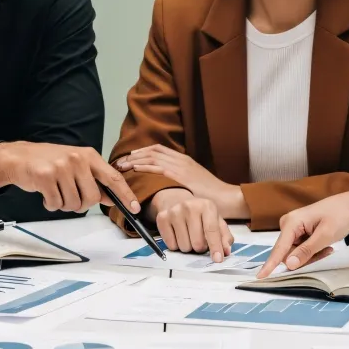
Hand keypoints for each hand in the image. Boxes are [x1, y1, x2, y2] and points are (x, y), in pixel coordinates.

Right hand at [0, 141, 139, 214]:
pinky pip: (56, 204)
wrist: (19, 157)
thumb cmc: (49, 162)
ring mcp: (62, 167)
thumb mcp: (75, 165)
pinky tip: (45, 192)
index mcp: (89, 155)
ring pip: (73, 204)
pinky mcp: (46, 177)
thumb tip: (112, 198)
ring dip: (63, 204)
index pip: (113, 177)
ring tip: (55, 191)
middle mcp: (78, 159)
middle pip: (92, 198)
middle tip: (69, 196)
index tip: (135, 208)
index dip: (125, 194)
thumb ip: (94, 180)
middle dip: (81, 204)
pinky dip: (50, 204)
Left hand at [115, 145, 247, 217]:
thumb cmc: (212, 195)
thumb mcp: (195, 183)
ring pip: (153, 157)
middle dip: (135, 155)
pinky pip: (159, 168)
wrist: (227, 198)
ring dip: (136, 160)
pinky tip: (135, 168)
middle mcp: (182, 160)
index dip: (142, 152)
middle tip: (121, 161)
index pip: (158, 150)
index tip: (130, 157)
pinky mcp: (182, 176)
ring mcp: (182, 167)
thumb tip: (167, 184)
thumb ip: (181, 181)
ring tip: (123, 164)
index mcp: (184, 160)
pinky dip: (145, 166)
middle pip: (153, 152)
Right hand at [149, 189, 233, 261]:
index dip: (215, 246)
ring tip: (188, 236)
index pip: (212, 230)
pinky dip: (176, 245)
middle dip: (200, 248)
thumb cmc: (199, 214)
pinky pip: (171, 245)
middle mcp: (189, 206)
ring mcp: (174, 212)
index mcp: (206, 206)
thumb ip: (224, 236)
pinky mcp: (161, 219)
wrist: (175, 199)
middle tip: (199, 240)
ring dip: (188, 247)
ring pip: (184, 246)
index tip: (218, 259)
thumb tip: (226, 251)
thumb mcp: (215, 220)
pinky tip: (178, 235)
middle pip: (197, 243)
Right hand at [255, 191, 348, 277]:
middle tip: (326, 252)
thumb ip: (307, 250)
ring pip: (295, 254)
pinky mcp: (297, 233)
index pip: (279, 248)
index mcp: (291, 222)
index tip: (260, 277)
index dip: (270, 264)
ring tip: (327, 247)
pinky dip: (312, 252)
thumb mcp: (325, 235)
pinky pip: (300, 250)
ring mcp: (292, 229)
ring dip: (311, 256)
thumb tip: (288, 264)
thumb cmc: (339, 216)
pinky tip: (324, 246)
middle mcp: (288, 224)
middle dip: (305, 259)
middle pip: (288, 254)